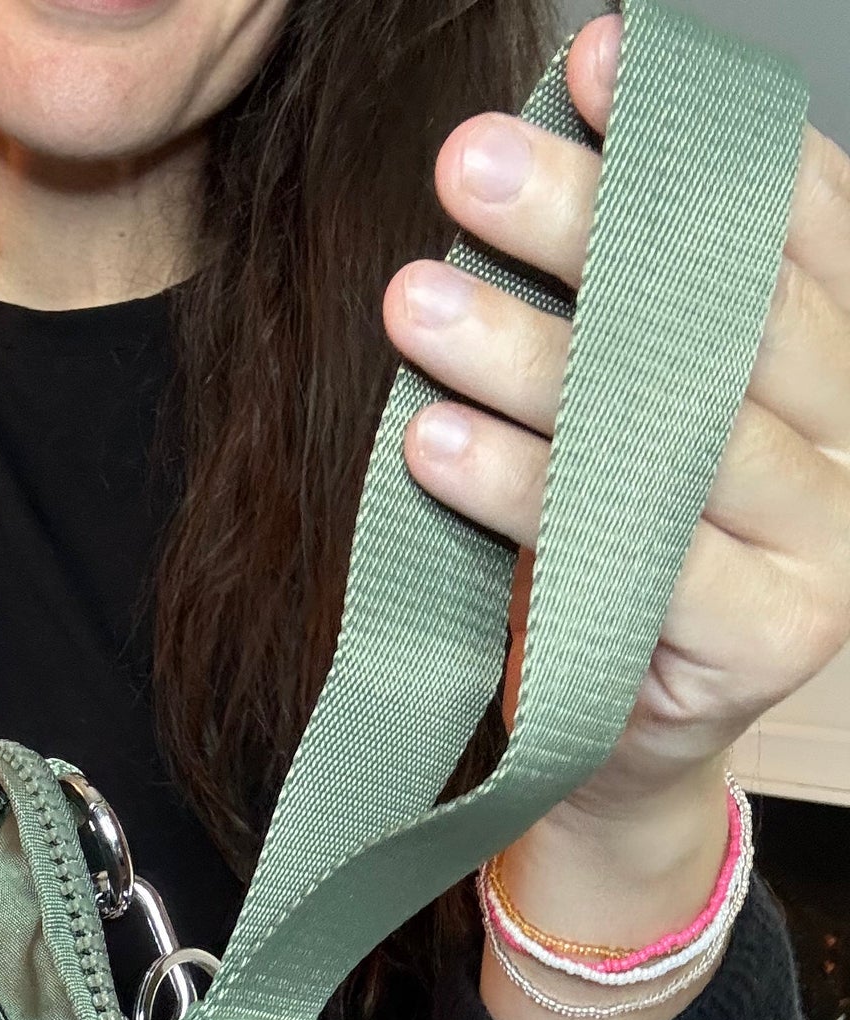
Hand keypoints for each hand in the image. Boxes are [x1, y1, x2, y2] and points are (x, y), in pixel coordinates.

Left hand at [383, 11, 849, 823]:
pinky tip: (436, 445)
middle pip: (728, 311)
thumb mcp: (603, 424)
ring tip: (412, 303)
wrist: (600, 750)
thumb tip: (531, 147)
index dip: (693, 138)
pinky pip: (637, 551)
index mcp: (830, 370)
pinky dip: (525, 494)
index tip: (592, 62)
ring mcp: (825, 548)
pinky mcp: (769, 641)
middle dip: (590, 224)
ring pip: (680, 430)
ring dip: (532, 358)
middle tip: (466, 166)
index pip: (793, 224)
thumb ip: (605, 314)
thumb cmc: (595, 567)